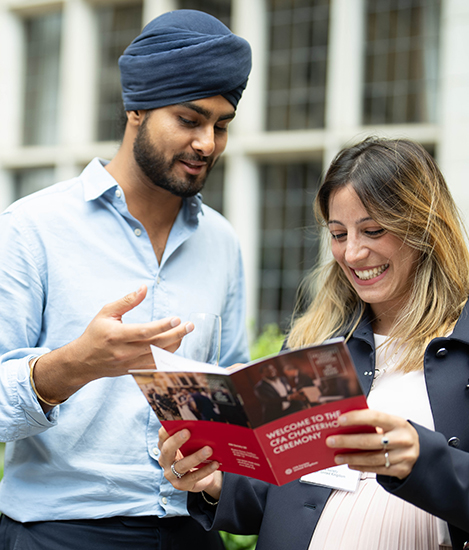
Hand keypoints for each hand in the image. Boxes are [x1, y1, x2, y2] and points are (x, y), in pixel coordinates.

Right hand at [33, 285, 193, 405]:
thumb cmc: (95, 334)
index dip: (163, 326)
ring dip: (175, 345)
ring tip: (185, 332)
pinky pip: (156, 367)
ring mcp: (130, 364)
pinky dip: (168, 359)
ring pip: (159, 357)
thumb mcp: (106, 312)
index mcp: (117, 336)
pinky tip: (177, 348)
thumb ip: (127, 301)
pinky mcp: (134, 371)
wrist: (83, 362)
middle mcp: (125, 352)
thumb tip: (144, 288)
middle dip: (176, 334)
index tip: (177, 319)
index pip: (144, 331)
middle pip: (156, 345)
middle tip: (190, 325)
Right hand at [158, 426, 222, 499]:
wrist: (199, 475)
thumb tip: (200, 424)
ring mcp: (171, 474)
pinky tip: (215, 463)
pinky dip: (206, 470)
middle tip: (188, 432)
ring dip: (196, 457)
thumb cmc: (192, 453)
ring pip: (181, 465)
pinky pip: (193, 477)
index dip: (167, 429)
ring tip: (209, 450)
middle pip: (167, 450)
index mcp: (164, 446)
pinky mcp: (181, 485)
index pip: (162, 436)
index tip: (176, 422)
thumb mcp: (189, 444)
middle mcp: (164, 460)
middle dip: (177, 440)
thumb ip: (190, 436)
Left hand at [325, 409, 419, 479]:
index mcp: (398, 423)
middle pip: (370, 441)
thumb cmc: (399, 434)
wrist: (421, 452)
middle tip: (331, 441)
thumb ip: (372, 422)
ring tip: (337, 457)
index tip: (340, 420)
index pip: (374, 417)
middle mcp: (402, 440)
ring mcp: (403, 457)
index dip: (356, 418)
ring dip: (351, 458)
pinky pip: (377, 469)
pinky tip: (350, 464)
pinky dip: (361, 467)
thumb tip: (345, 423)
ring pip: (371, 458)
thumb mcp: (391, 424)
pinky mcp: (401, 470)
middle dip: (347, 441)